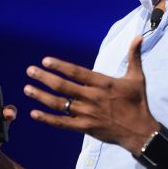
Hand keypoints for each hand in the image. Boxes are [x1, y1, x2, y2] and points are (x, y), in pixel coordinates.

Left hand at [24, 36, 157, 153]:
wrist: (140, 131)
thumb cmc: (138, 102)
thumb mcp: (137, 77)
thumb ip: (134, 56)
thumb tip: (139, 36)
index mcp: (103, 84)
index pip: (77, 72)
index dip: (60, 66)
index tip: (45, 61)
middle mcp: (92, 97)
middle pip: (63, 86)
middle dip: (44, 78)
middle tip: (30, 71)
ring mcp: (87, 114)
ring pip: (59, 104)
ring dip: (41, 96)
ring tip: (27, 88)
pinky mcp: (85, 128)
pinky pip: (62, 123)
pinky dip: (47, 118)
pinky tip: (34, 113)